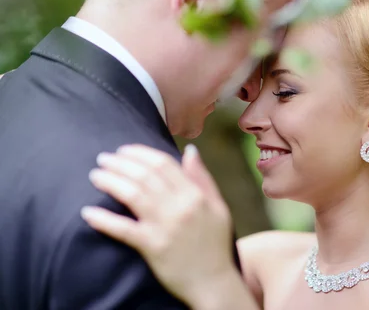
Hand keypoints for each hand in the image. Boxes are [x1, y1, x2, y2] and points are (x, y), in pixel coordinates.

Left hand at [81, 144, 234, 305]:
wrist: (214, 281)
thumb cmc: (216, 243)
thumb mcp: (218, 205)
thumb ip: (202, 178)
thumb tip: (190, 150)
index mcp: (195, 194)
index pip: (163, 164)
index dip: (140, 153)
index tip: (124, 150)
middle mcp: (179, 206)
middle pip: (145, 175)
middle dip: (120, 163)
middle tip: (102, 158)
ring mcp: (164, 226)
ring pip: (132, 194)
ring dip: (110, 181)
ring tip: (95, 176)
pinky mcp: (151, 246)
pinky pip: (123, 229)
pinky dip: (104, 220)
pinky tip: (87, 212)